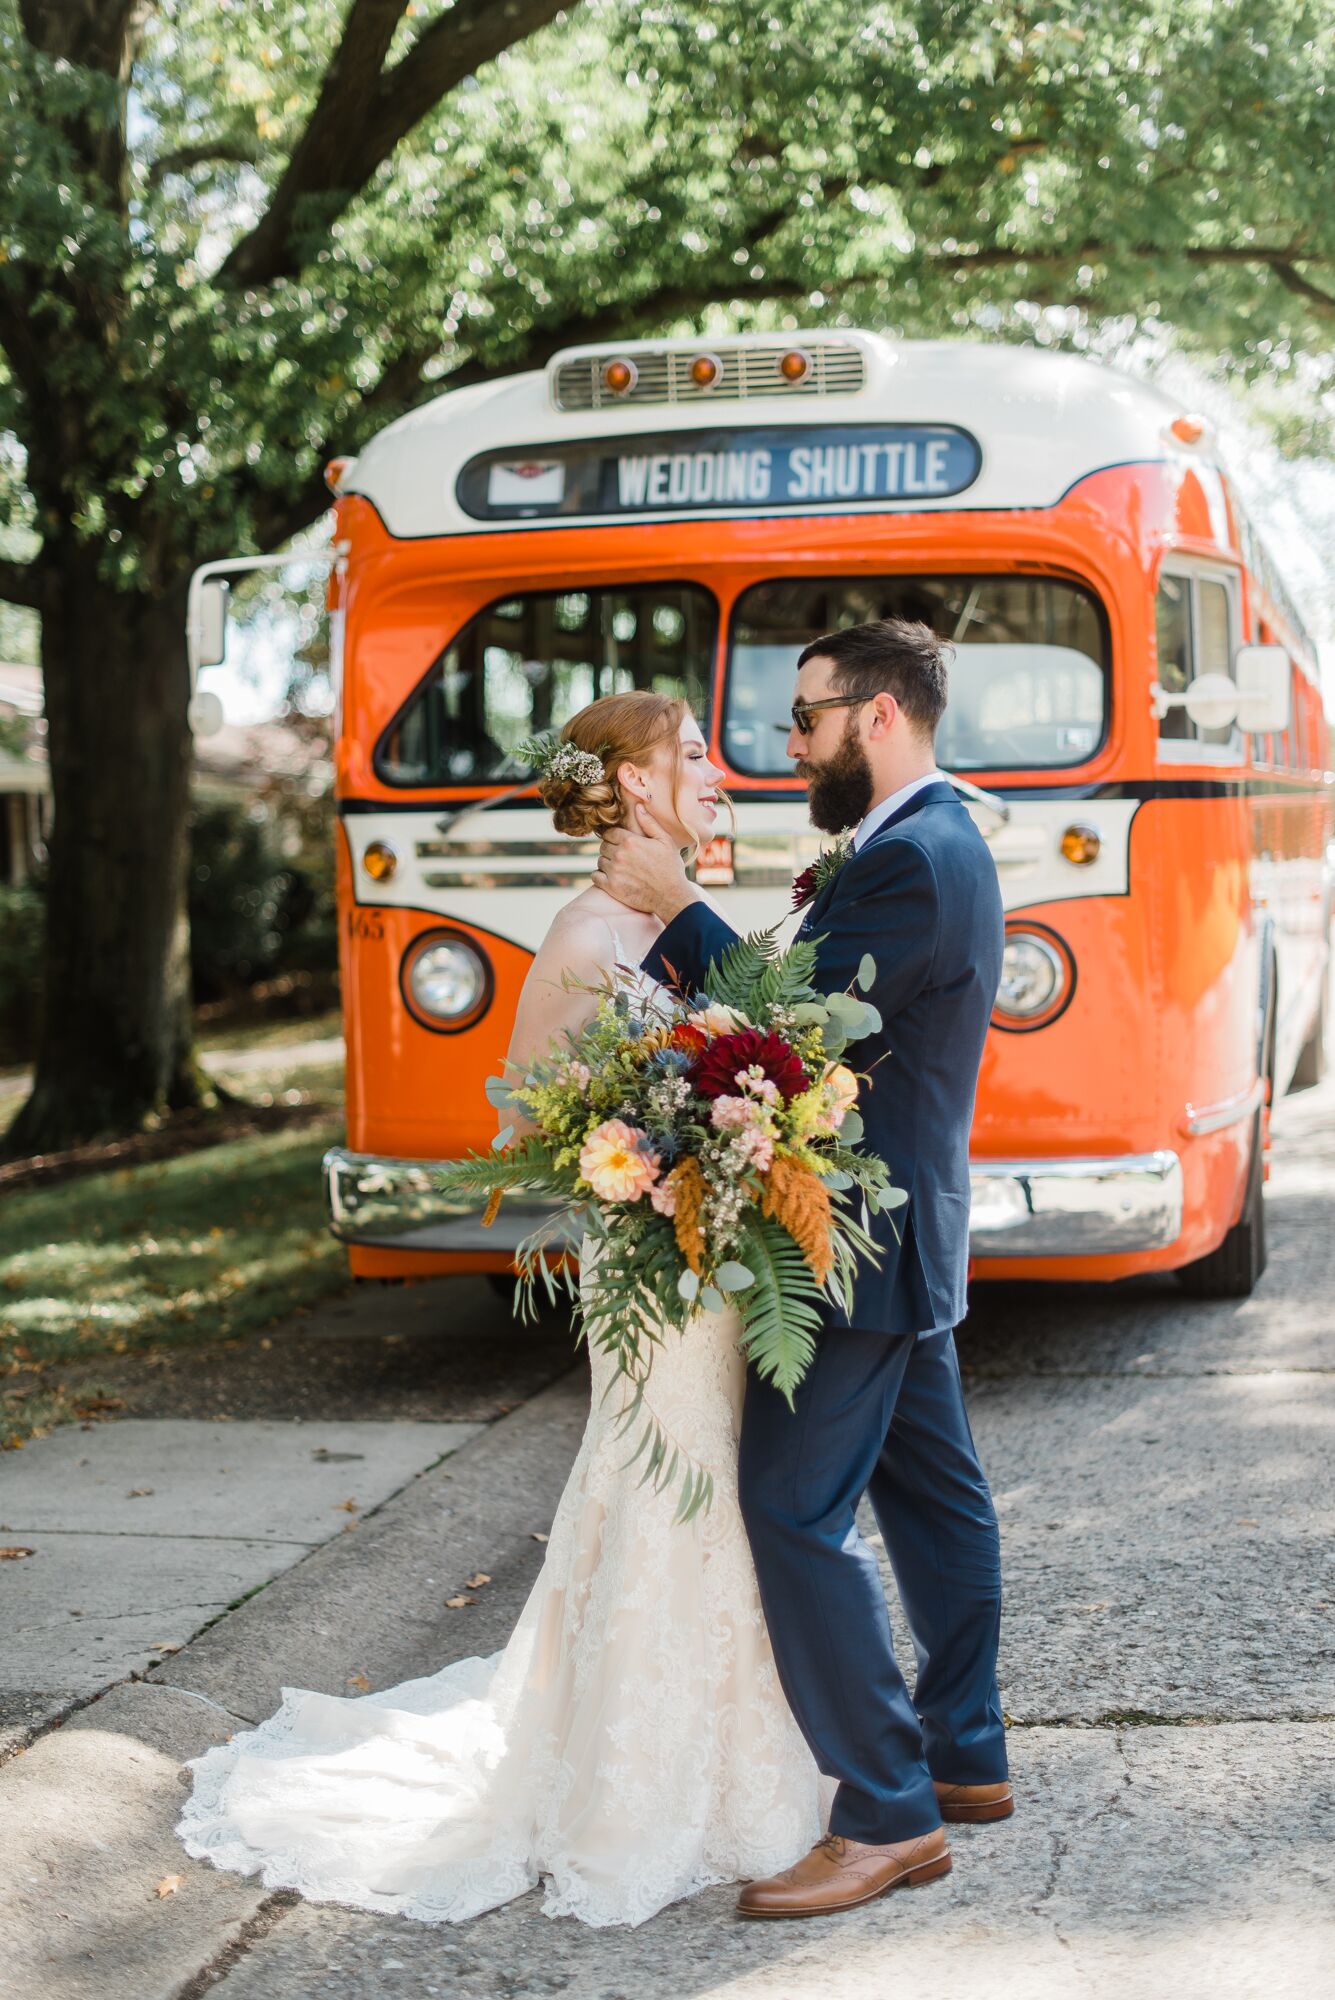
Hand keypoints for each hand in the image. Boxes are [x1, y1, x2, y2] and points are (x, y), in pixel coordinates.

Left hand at [592, 805, 700, 923]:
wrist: (671, 896)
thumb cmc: (670, 868)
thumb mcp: (665, 841)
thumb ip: (649, 823)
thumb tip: (638, 807)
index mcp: (630, 841)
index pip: (609, 833)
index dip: (614, 837)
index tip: (620, 843)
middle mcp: (619, 855)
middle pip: (603, 846)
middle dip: (610, 849)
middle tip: (622, 856)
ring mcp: (614, 871)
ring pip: (600, 861)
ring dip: (606, 863)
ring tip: (620, 868)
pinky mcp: (611, 887)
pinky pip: (595, 876)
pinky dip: (600, 876)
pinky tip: (611, 877)